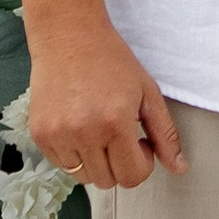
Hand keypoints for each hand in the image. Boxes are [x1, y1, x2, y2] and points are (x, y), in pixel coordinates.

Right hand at [25, 13, 185, 189]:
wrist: (68, 37)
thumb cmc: (111, 61)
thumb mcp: (147, 93)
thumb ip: (165, 134)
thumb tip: (180, 169)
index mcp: (114, 124)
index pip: (132, 177)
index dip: (142, 164)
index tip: (140, 143)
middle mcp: (83, 134)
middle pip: (108, 181)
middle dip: (120, 163)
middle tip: (120, 134)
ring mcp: (57, 136)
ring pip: (84, 177)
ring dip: (96, 162)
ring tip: (98, 130)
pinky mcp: (39, 135)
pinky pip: (61, 165)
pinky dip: (74, 154)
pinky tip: (79, 126)